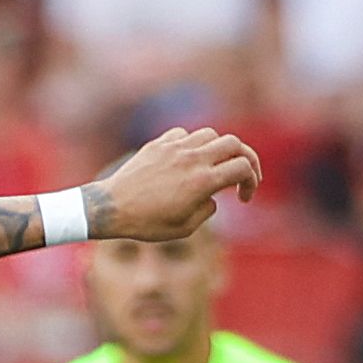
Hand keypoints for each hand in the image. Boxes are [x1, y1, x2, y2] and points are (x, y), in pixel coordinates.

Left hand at [90, 127, 261, 243]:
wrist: (109, 209)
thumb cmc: (145, 224)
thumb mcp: (184, 228)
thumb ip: (207, 209)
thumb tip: (213, 197)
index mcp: (202, 181)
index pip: (243, 167)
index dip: (252, 181)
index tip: (243, 198)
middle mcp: (192, 159)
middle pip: (234, 144)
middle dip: (246, 158)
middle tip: (243, 174)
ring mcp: (175, 148)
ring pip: (211, 134)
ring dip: (219, 149)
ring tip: (214, 167)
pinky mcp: (159, 144)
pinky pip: (184, 134)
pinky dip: (192, 144)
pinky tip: (187, 160)